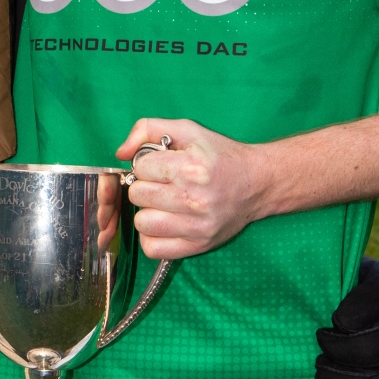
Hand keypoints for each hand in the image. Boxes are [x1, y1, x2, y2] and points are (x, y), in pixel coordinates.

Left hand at [117, 118, 262, 258]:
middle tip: (162, 185)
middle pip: (138, 196)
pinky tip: (165, 224)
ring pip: (142, 223)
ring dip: (148, 212)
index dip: (146, 165)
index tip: (161, 166)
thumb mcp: (188, 130)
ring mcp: (197, 226)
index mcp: (191, 167)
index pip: (141, 168)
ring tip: (163, 205)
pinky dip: (152, 237)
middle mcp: (194, 198)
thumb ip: (149, 129)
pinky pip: (153, 248)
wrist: (257, 184)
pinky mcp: (198, 245)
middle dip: (145, 187)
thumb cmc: (220, 156)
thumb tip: (120, 152)